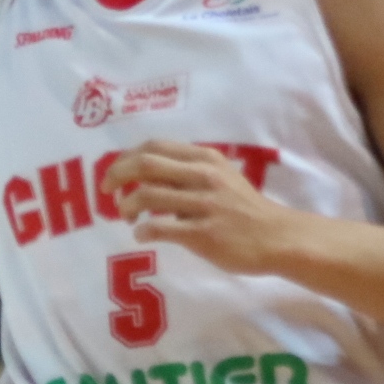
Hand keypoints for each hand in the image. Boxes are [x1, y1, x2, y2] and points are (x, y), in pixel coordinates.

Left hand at [100, 140, 293, 274]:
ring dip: (127, 206)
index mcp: (205, 158)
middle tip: (106, 191)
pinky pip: (161, 228)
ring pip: (148, 196)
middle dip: (117, 175)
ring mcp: (203, 204)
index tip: (114, 172)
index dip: (126, 157)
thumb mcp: (222, 178)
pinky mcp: (203, 233)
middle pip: (145, 165)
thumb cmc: (246, 209)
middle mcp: (203, 175)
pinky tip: (142, 235)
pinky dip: (143, 231)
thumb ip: (190, 173)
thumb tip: (150, 179)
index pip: (154, 147)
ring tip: (127, 217)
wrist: (277, 237)